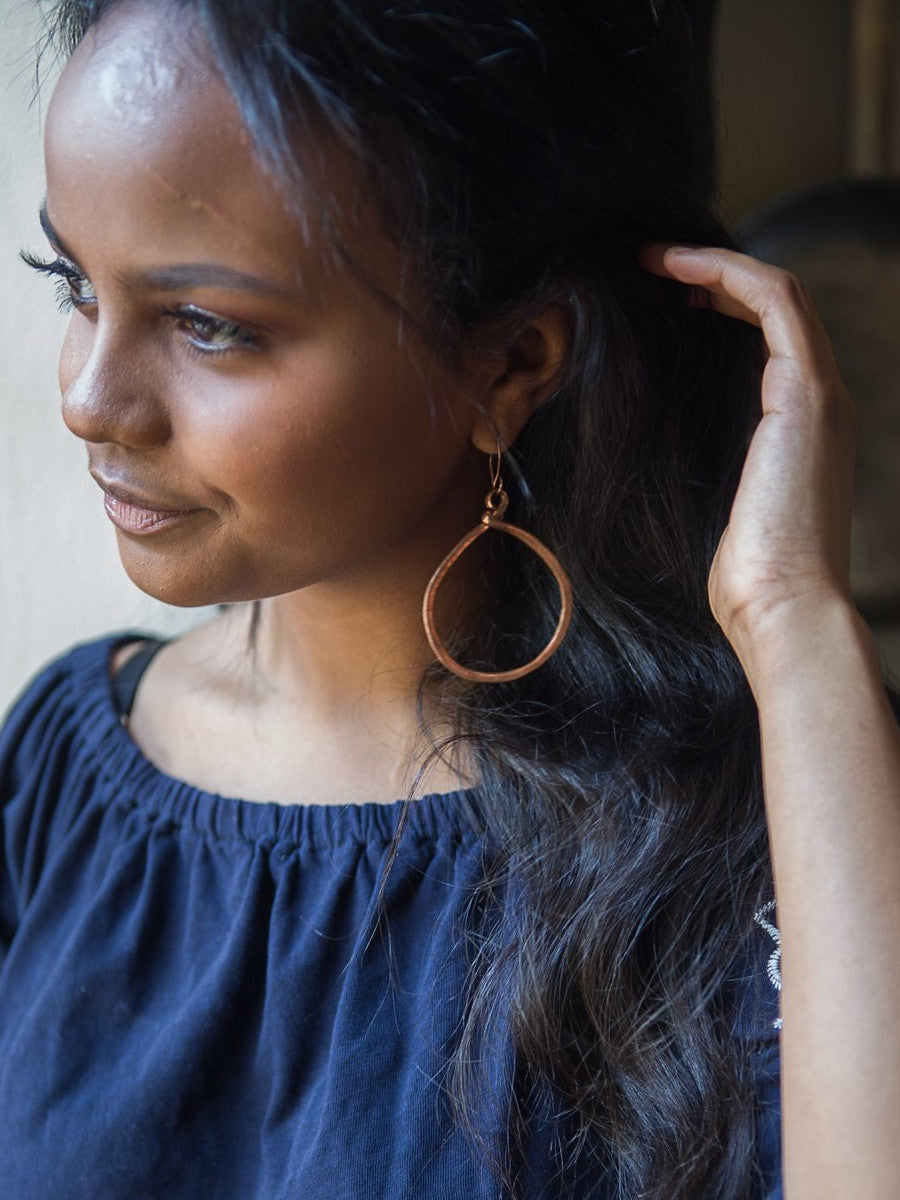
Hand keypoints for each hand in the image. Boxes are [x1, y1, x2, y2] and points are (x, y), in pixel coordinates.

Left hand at [638, 243, 857, 666]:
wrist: (782, 607)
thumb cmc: (742, 576)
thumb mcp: (707, 502)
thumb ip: (697, 462)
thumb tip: (644, 444)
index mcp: (796, 428)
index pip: (763, 340)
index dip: (713, 307)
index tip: (655, 300)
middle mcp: (817, 402)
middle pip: (771, 310)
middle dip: (710, 280)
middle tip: (647, 271)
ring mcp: (819, 394)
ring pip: (777, 294)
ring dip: (714, 266)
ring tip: (653, 260)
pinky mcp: (808, 394)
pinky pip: (776, 302)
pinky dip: (726, 273)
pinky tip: (674, 268)